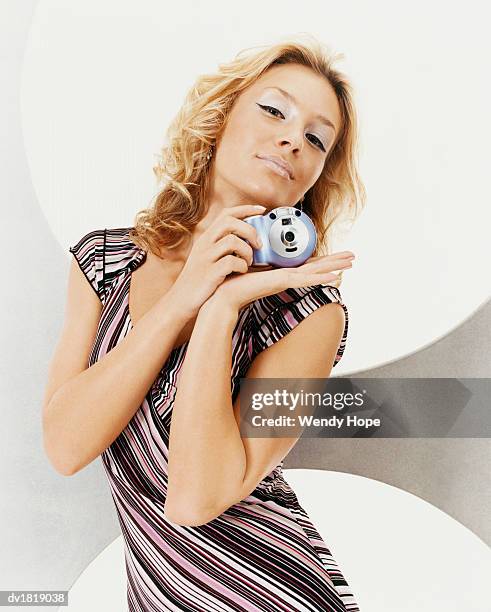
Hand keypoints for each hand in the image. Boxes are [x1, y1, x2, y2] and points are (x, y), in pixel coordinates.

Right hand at [167, 204, 264, 318]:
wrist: (180, 301)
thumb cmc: (199, 280)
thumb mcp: (207, 257)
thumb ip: (223, 245)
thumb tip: (248, 239)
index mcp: (206, 238)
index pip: (226, 213)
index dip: (246, 209)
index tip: (262, 210)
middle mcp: (205, 244)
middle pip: (230, 222)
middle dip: (250, 230)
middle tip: (259, 244)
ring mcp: (206, 258)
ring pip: (232, 241)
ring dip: (247, 250)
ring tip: (249, 262)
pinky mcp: (209, 273)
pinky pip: (231, 262)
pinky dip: (241, 266)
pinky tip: (242, 272)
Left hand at [209, 251, 355, 312]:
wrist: (224, 294)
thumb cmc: (235, 279)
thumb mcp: (250, 262)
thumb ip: (258, 255)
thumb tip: (259, 246)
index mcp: (282, 272)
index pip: (308, 264)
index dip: (323, 260)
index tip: (337, 255)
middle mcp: (287, 277)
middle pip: (317, 267)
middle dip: (336, 262)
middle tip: (354, 257)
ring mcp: (286, 281)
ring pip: (316, 273)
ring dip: (334, 268)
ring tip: (351, 263)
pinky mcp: (281, 283)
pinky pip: (305, 280)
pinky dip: (320, 279)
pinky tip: (334, 278)